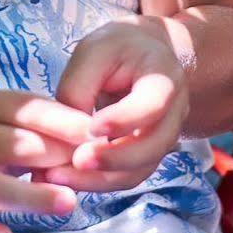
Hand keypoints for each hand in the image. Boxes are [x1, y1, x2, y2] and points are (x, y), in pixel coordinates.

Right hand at [0, 89, 91, 232]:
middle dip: (55, 157)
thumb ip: (50, 125)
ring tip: (68, 202)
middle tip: (87, 168)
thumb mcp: (18, 120)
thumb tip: (93, 140)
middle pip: (13, 146)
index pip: (26, 109)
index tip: (95, 136)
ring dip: (32, 196)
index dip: (64, 122)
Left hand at [42, 20, 188, 193]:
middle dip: (113, 159)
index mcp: (165, 79)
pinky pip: (125, 177)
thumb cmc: (117, 49)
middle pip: (152, 147)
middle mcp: (173, 115)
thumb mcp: (94, 51)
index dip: (123, 120)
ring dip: (99, 180)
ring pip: (138, 170)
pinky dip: (96, 182)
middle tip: (75, 161)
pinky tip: (66, 178)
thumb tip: (67, 133)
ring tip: (59, 177)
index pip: (152, 105)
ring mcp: (162, 140)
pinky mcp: (145, 157)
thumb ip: (80, 87)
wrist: (142, 57)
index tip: (92, 128)